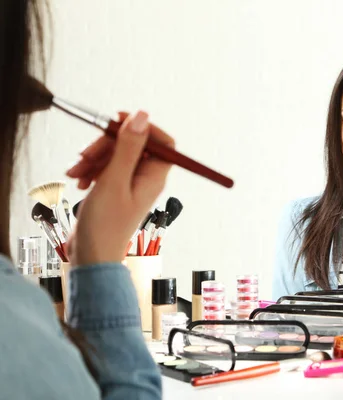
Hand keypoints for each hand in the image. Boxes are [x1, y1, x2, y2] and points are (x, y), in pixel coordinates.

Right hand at [65, 111, 173, 264]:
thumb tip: (142, 117)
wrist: (91, 255)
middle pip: (133, 144)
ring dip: (94, 158)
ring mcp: (131, 184)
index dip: (142, 127)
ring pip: (115, 155)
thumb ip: (128, 147)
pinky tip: (79, 180)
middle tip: (85, 154)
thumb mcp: (114, 180)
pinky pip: (106, 168)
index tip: (118, 120)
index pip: (162, 141)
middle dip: (106, 145)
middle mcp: (146, 178)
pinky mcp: (116, 189)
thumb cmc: (105, 226)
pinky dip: (91, 170)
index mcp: (155, 176)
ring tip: (77, 172)